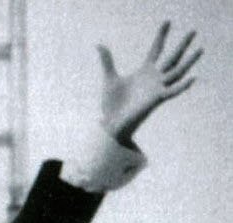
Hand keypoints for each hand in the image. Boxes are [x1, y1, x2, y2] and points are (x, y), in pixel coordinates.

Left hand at [97, 22, 201, 146]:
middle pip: (172, 57)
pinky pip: (172, 92)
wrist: (111, 123)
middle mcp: (154, 78)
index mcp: (145, 71)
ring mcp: (157, 88)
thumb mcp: (110, 78)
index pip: (156, 49)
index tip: (167, 21)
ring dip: (189, 62)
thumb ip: (107, 61)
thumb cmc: (112, 104)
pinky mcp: (156, 100)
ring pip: (177, 72)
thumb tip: (99, 45)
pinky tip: (193, 78)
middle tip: (194, 30)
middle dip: (182, 44)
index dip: (161, 36)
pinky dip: (182, 86)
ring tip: (200, 49)